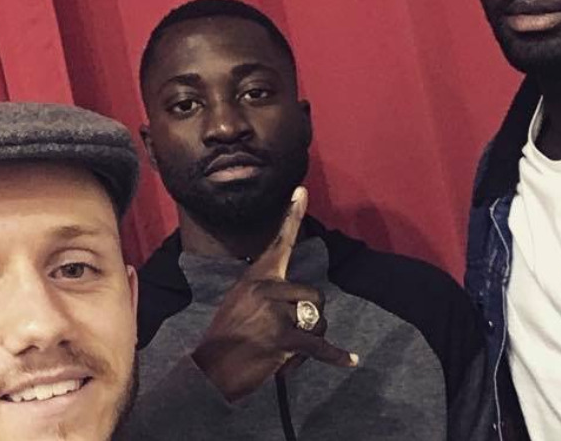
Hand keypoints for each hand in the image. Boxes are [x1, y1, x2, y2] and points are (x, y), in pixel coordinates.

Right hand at [192, 186, 358, 401]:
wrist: (209, 369)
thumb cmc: (227, 338)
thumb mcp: (241, 303)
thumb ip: (268, 294)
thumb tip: (303, 303)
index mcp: (257, 277)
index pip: (279, 242)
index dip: (292, 215)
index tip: (302, 190)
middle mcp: (266, 288)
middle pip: (314, 296)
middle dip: (310, 318)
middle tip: (287, 336)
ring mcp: (274, 312)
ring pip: (318, 322)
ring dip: (310, 341)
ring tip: (283, 351)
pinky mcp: (282, 338)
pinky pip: (318, 345)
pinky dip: (335, 356)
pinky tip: (351, 360)